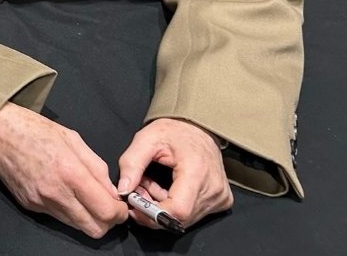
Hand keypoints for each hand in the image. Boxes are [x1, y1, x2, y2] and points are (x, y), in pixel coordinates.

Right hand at [0, 103, 127, 237]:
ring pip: (76, 227)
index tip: (120, 205)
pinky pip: (57, 217)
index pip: (106, 210)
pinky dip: (66, 210)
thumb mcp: (73, 139)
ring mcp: (41, 202)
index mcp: (70, 172)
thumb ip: (96, 167)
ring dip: (87, 217)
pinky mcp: (29, 206)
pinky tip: (62, 192)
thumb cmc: (34, 129)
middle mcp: (55, 193)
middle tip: (106, 206)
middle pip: (94, 228)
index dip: (120, 212)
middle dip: (107, 221)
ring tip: (84, 198)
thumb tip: (113, 191)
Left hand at [117, 118, 232, 230]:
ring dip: (163, 207)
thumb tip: (123, 190)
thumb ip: (132, 164)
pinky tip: (168, 188)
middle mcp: (213, 189)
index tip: (134, 204)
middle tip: (139, 189)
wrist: (199, 127)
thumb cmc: (174, 131)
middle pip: (179, 217)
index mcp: (197, 172)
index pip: (178, 210)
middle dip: (153, 209)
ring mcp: (220, 197)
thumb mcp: (146, 139)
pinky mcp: (222, 201)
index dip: (152, 213)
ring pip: (185, 218)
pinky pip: (194, 214)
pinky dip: (175, 205)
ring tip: (153, 184)